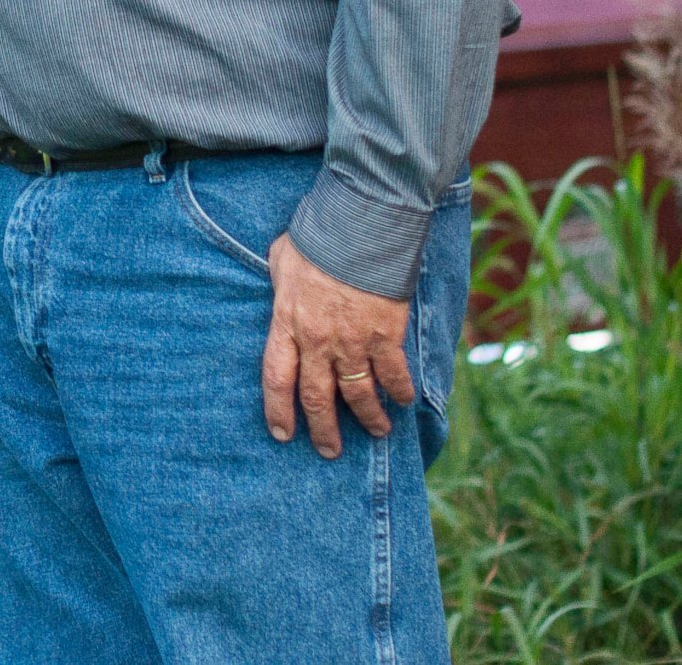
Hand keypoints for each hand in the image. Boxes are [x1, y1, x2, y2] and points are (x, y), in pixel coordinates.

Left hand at [263, 234, 414, 458]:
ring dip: (368, 418)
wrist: (357, 229)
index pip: (276, 378)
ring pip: (358, 394)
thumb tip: (279, 280)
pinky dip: (400, 391)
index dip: (278, 410)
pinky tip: (404, 402)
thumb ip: (280, 282)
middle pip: (317, 397)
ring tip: (377, 433)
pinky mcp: (385, 336)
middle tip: (330, 451)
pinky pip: (393, 374)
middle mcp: (317, 342)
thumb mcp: (281, 260)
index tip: (282, 434)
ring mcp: (352, 342)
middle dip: (324, 429)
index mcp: (287, 324)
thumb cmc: (316, 238)